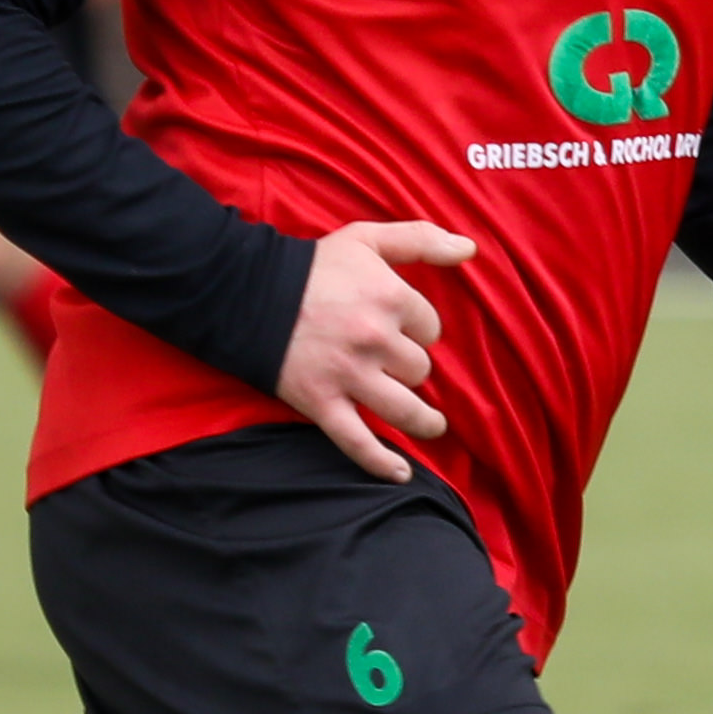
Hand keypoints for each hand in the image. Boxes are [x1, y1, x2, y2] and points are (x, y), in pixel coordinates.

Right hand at [278, 221, 476, 480]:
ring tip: (432, 424)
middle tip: (390, 362)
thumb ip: (421, 239)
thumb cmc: (311, 265)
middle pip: (419, 368)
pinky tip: (401, 474)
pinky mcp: (322, 403)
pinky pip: (358, 443)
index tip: (398, 327)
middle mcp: (375, 339)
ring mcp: (348, 375)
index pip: (430, 327)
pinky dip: (380, 463)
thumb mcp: (366, 239)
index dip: (418, 328)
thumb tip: (470, 249)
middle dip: (409, 365)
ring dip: (423, 421)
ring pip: (404, 409)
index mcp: (390, 297)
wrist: (242, 292)